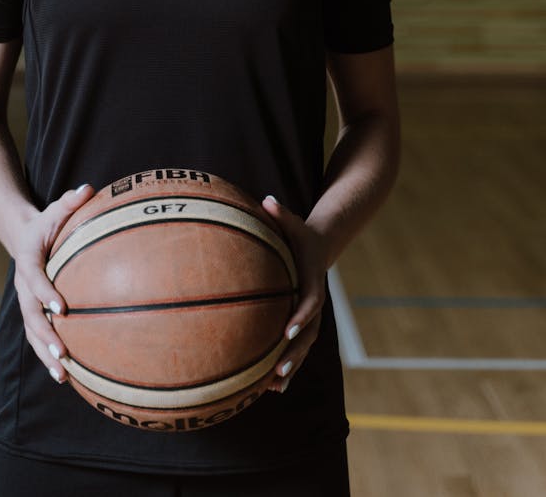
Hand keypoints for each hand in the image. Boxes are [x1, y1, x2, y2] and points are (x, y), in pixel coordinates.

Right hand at [12, 183, 93, 382]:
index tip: (61, 307)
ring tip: (63, 375)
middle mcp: (23, 285)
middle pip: (30, 314)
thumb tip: (89, 188)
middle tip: (62, 352)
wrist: (23, 235)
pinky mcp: (33, 312)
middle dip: (45, 335)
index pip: (34, 277)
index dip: (45, 292)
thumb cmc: (48, 221)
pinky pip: (39, 336)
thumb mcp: (57, 207)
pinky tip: (67, 375)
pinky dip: (49, 355)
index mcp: (28, 259)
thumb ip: (71, 200)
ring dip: (45, 353)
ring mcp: (26, 301)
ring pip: (32, 332)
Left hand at [261, 195, 328, 393]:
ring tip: (274, 387)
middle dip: (294, 353)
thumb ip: (281, 213)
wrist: (319, 246)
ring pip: (304, 346)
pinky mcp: (302, 321)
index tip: (286, 330)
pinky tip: (271, 387)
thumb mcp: (294, 222)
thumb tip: (267, 199)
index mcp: (313, 281)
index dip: (300, 317)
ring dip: (291, 366)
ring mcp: (310, 315)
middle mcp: (314, 302)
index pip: (310, 302)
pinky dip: (287, 365)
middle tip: (278, 370)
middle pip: (309, 333)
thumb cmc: (300, 234)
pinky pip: (296, 347)